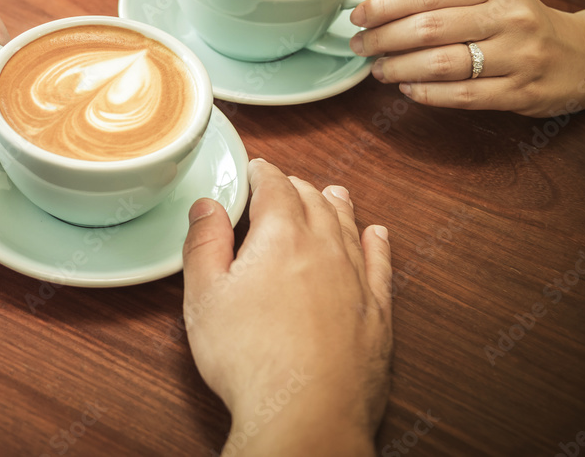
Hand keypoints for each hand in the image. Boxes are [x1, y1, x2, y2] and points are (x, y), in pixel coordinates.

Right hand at [183, 159, 391, 454]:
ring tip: (331, 193)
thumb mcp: (205, 296)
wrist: (306, 414)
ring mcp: (356, 279)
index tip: (255, 169)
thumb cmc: (251, 359)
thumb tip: (207, 205)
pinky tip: (376, 235)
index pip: (275, 186)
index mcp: (282, 236)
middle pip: (314, 200)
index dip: (262, 172)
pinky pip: (380, 264)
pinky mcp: (377, 312)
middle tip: (282, 185)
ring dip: (336, 205)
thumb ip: (204, 243)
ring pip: (349, 226)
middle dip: (296, 186)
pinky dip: (376, 243)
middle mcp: (326, 248)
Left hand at [350, 0, 584, 116]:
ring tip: (379, 69)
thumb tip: (381, 9)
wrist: (583, 55)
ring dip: (399, 68)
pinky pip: (460, 96)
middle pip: (429, 28)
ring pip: (440, 63)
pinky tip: (407, 89)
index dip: (386, 5)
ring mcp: (517, 57)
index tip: (359, 16)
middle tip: (360, 46)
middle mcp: (509, 18)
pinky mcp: (519, 92)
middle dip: (383, 39)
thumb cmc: (522, 24)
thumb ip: (447, 1)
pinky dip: (425, 93)